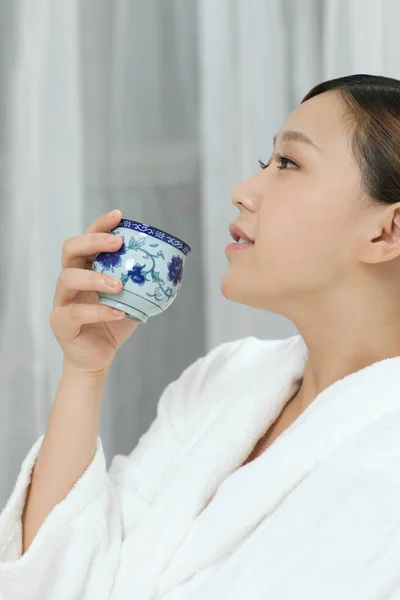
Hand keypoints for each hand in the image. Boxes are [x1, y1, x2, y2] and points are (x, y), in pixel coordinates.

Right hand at [49, 209, 139, 374]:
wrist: (97, 357)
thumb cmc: (113, 324)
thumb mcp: (132, 299)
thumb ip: (143, 283)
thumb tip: (172, 268)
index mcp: (85, 269)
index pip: (87, 240)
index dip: (100, 225)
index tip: (119, 215)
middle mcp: (69, 280)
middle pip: (70, 249)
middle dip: (93, 241)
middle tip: (118, 243)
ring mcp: (62, 300)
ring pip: (68, 278)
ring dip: (95, 277)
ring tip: (119, 285)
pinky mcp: (60, 322)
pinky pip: (75, 313)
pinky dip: (99, 311)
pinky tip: (118, 312)